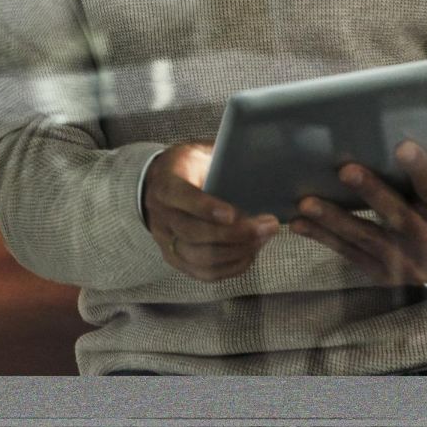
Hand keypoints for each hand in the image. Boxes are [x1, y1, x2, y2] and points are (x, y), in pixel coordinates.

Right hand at [143, 142, 278, 281]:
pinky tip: (251, 253)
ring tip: (264, 238)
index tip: (232, 212)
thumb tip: (257, 156)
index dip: (205, 207)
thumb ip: (220, 156)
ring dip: (238, 251)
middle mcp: (162, 216)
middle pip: (194, 233)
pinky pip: (204, 273)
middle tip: (267, 226)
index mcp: (165, 184)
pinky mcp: (176, 260)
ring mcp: (166, 241)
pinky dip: (232, 266)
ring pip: (201, 258)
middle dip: (235, 234)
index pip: (181, 197)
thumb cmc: (187, 167)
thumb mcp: (198, 152)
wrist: (158, 186)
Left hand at [289, 140, 426, 287]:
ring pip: (366, 237)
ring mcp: (405, 264)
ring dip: (333, 219)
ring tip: (306, 203)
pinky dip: (323, 237)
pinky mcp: (382, 275)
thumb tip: (383, 144)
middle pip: (398, 216)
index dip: (420, 170)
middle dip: (371, 193)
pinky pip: (349, 253)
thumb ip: (422, 182)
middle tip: (346, 171)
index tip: (403, 146)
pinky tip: (300, 223)